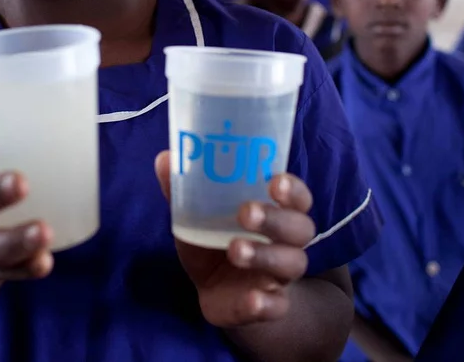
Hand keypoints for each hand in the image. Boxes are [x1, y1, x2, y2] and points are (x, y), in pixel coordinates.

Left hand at [153, 151, 315, 327]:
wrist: (216, 292)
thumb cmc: (214, 241)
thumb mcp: (198, 216)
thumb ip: (185, 189)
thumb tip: (164, 158)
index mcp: (276, 212)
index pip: (297, 196)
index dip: (292, 189)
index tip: (275, 181)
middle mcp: (286, 242)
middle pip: (299, 228)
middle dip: (275, 219)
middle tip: (245, 212)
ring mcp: (280, 275)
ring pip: (291, 264)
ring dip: (265, 255)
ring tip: (235, 249)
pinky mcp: (270, 305)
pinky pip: (277, 306)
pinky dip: (266, 303)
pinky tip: (252, 298)